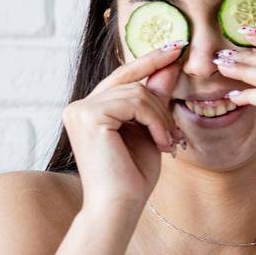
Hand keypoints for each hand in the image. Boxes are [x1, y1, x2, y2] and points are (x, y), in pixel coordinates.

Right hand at [62, 41, 187, 212]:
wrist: (120, 207)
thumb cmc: (133, 176)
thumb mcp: (151, 129)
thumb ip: (155, 97)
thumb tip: (170, 62)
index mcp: (90, 110)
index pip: (123, 76)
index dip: (149, 61)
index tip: (176, 48)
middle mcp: (79, 106)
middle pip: (132, 82)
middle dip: (161, 103)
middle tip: (175, 134)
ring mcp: (79, 109)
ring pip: (137, 92)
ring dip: (161, 117)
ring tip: (168, 143)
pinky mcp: (87, 115)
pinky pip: (135, 102)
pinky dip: (155, 121)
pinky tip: (161, 144)